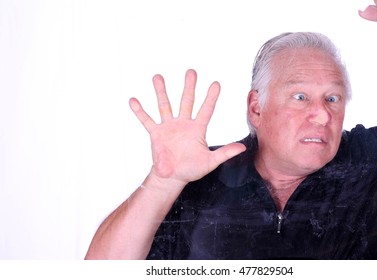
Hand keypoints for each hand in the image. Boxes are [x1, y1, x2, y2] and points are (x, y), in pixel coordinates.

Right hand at [129, 69, 245, 186]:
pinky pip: (147, 120)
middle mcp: (183, 124)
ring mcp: (169, 127)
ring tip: (158, 77)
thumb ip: (225, 153)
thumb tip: (243, 147)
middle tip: (191, 71)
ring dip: (161, 92)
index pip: (206, 109)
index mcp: (197, 129)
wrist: (172, 177)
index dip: (211, 97)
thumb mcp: (211, 162)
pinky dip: (140, 111)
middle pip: (186, 101)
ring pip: (165, 105)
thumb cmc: (192, 169)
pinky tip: (133, 100)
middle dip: (189, 86)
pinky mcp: (156, 134)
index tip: (216, 83)